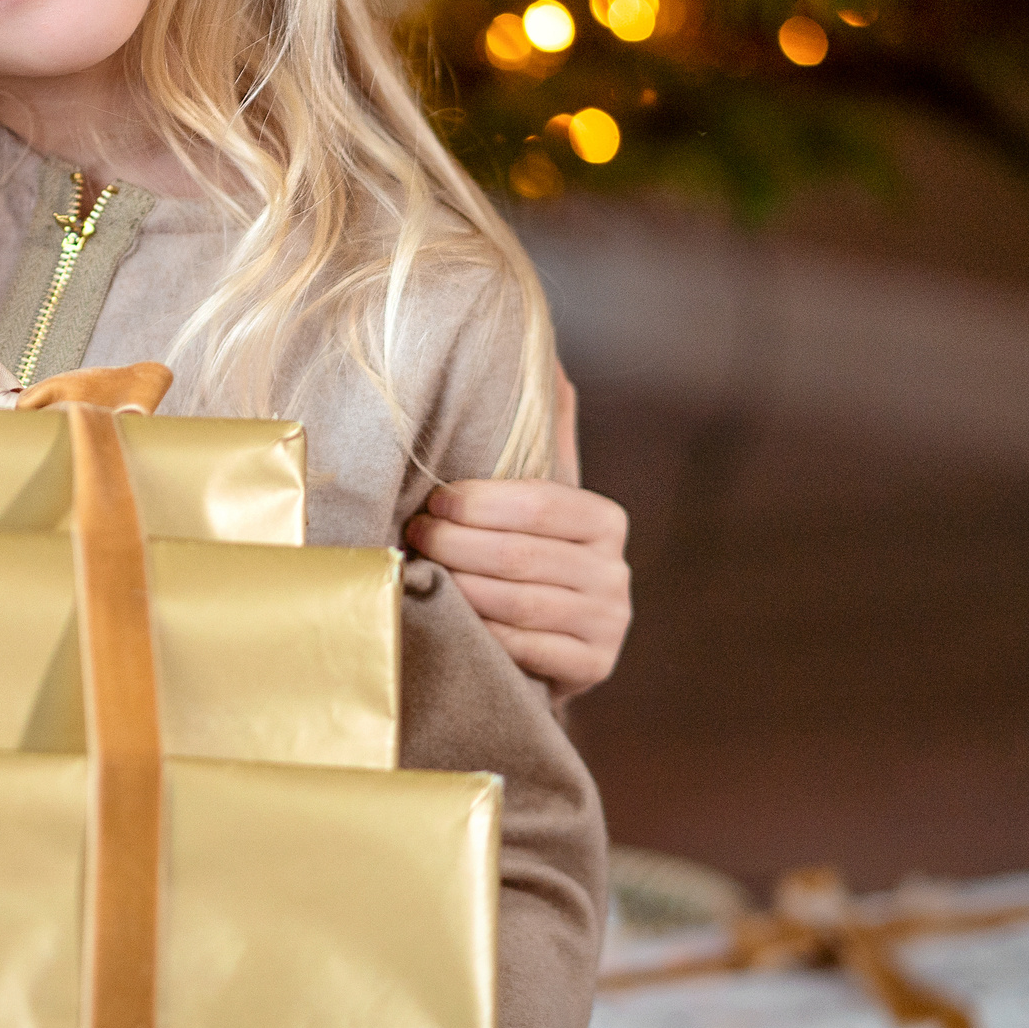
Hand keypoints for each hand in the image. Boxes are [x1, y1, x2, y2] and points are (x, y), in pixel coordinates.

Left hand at [402, 366, 628, 699]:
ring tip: (416, 570)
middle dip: (455, 544)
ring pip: (519, 603)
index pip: (540, 503)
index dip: (479, 502)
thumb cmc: (522, 555)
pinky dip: (480, 636)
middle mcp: (617, 573)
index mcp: (604, 520)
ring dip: (459, 587)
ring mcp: (609, 624)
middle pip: (522, 555)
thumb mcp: (533, 498)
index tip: (431, 498)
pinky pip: (526, 650)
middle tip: (411, 535)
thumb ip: (544, 435)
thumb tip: (547, 359)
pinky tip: (446, 618)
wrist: (541, 643)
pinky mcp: (592, 668)